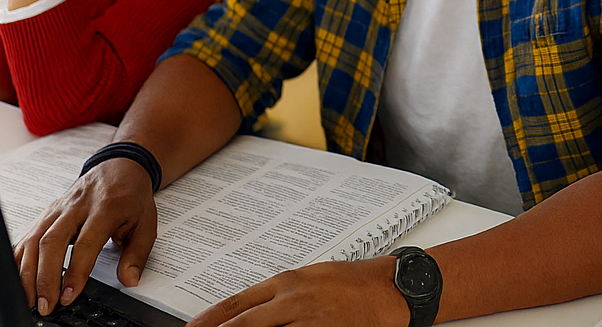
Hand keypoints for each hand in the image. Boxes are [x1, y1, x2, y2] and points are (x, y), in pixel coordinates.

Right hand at [13, 159, 157, 315]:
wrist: (120, 166)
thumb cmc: (132, 195)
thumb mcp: (147, 222)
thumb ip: (137, 254)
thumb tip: (129, 280)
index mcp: (105, 207)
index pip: (85, 242)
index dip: (75, 271)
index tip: (69, 296)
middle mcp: (77, 206)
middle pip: (52, 241)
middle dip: (45, 277)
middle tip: (46, 304)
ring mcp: (58, 208)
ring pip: (35, 239)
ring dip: (28, 272)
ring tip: (30, 299)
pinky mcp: (47, 212)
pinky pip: (27, 235)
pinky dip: (19, 258)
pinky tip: (18, 277)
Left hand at [186, 257, 406, 326]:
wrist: (391, 288)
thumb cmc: (355, 282)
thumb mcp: (312, 278)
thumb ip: (280, 295)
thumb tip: (251, 312)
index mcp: (288, 282)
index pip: (237, 303)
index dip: (209, 319)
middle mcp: (293, 300)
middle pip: (242, 323)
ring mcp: (307, 320)